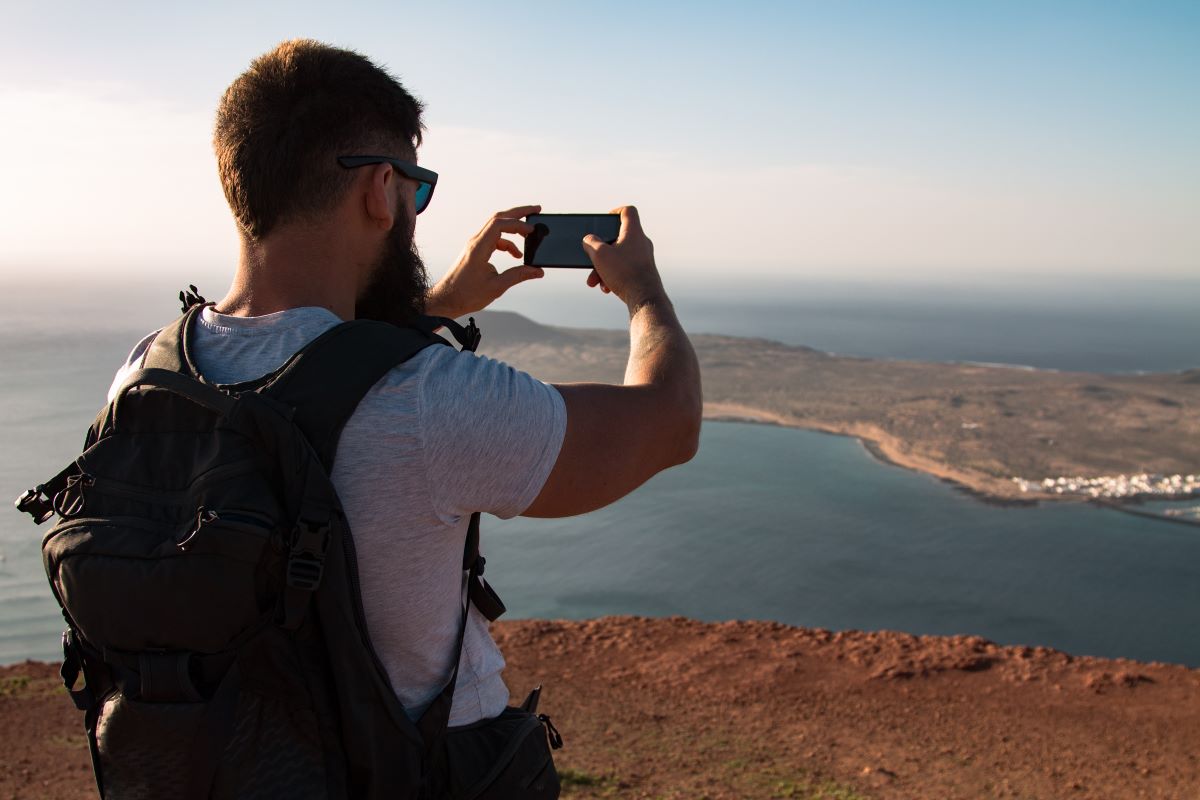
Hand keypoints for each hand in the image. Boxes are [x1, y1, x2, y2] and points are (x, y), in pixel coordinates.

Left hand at [426, 205, 544, 318]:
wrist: (446, 300)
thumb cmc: (465, 294)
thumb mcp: (497, 286)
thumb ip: (518, 276)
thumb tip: (536, 271)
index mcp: (479, 248)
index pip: (499, 224)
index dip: (518, 223)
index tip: (532, 229)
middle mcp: (476, 242)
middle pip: (498, 218)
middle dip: (518, 213)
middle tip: (536, 210)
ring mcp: (475, 245)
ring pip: (496, 228)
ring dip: (513, 229)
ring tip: (528, 235)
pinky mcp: (475, 251)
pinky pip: (493, 239)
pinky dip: (506, 242)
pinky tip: (515, 255)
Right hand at [582, 206, 665, 311]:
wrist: (644, 298)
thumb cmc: (624, 273)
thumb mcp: (600, 255)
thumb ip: (591, 243)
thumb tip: (588, 240)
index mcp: (633, 231)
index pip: (628, 211)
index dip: (615, 212)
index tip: (604, 220)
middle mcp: (641, 242)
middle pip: (617, 239)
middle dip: (600, 251)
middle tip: (590, 258)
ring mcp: (643, 257)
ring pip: (618, 257)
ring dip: (603, 268)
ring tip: (594, 281)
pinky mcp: (643, 271)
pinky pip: (623, 269)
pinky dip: (612, 276)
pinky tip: (606, 288)